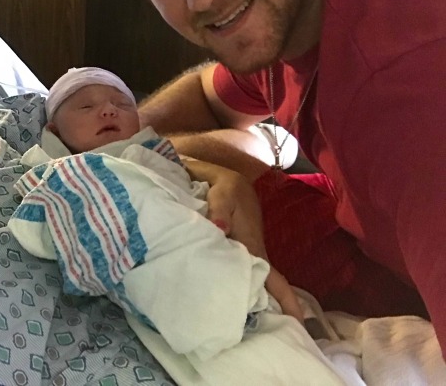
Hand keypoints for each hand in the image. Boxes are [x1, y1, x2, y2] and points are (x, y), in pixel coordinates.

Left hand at [181, 157, 303, 320]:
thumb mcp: (222, 190)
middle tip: (268, 342)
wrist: (219, 175)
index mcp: (252, 244)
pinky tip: (227, 304)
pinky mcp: (232, 250)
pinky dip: (236, 288)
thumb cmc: (222, 184)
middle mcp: (251, 253)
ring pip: (250, 283)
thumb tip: (220, 230)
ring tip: (243, 334)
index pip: (274, 278)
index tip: (299, 326)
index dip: (287, 301)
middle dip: (271, 313)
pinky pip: (238, 274)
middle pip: (264, 288)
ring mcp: (243, 253)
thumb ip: (219, 209)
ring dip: (252, 304)